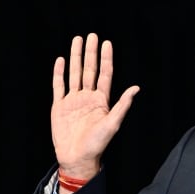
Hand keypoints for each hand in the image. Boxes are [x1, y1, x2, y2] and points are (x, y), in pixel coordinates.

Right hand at [51, 33, 139, 185]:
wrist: (77, 157)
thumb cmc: (97, 144)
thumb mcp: (113, 124)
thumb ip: (122, 105)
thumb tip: (136, 88)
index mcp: (101, 100)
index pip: (104, 74)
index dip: (106, 59)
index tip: (107, 43)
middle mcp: (87, 97)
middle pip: (89, 70)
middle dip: (90, 52)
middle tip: (91, 35)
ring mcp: (73, 101)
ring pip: (74, 73)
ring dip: (76, 57)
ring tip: (76, 41)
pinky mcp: (59, 106)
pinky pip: (59, 86)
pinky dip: (59, 73)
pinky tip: (61, 61)